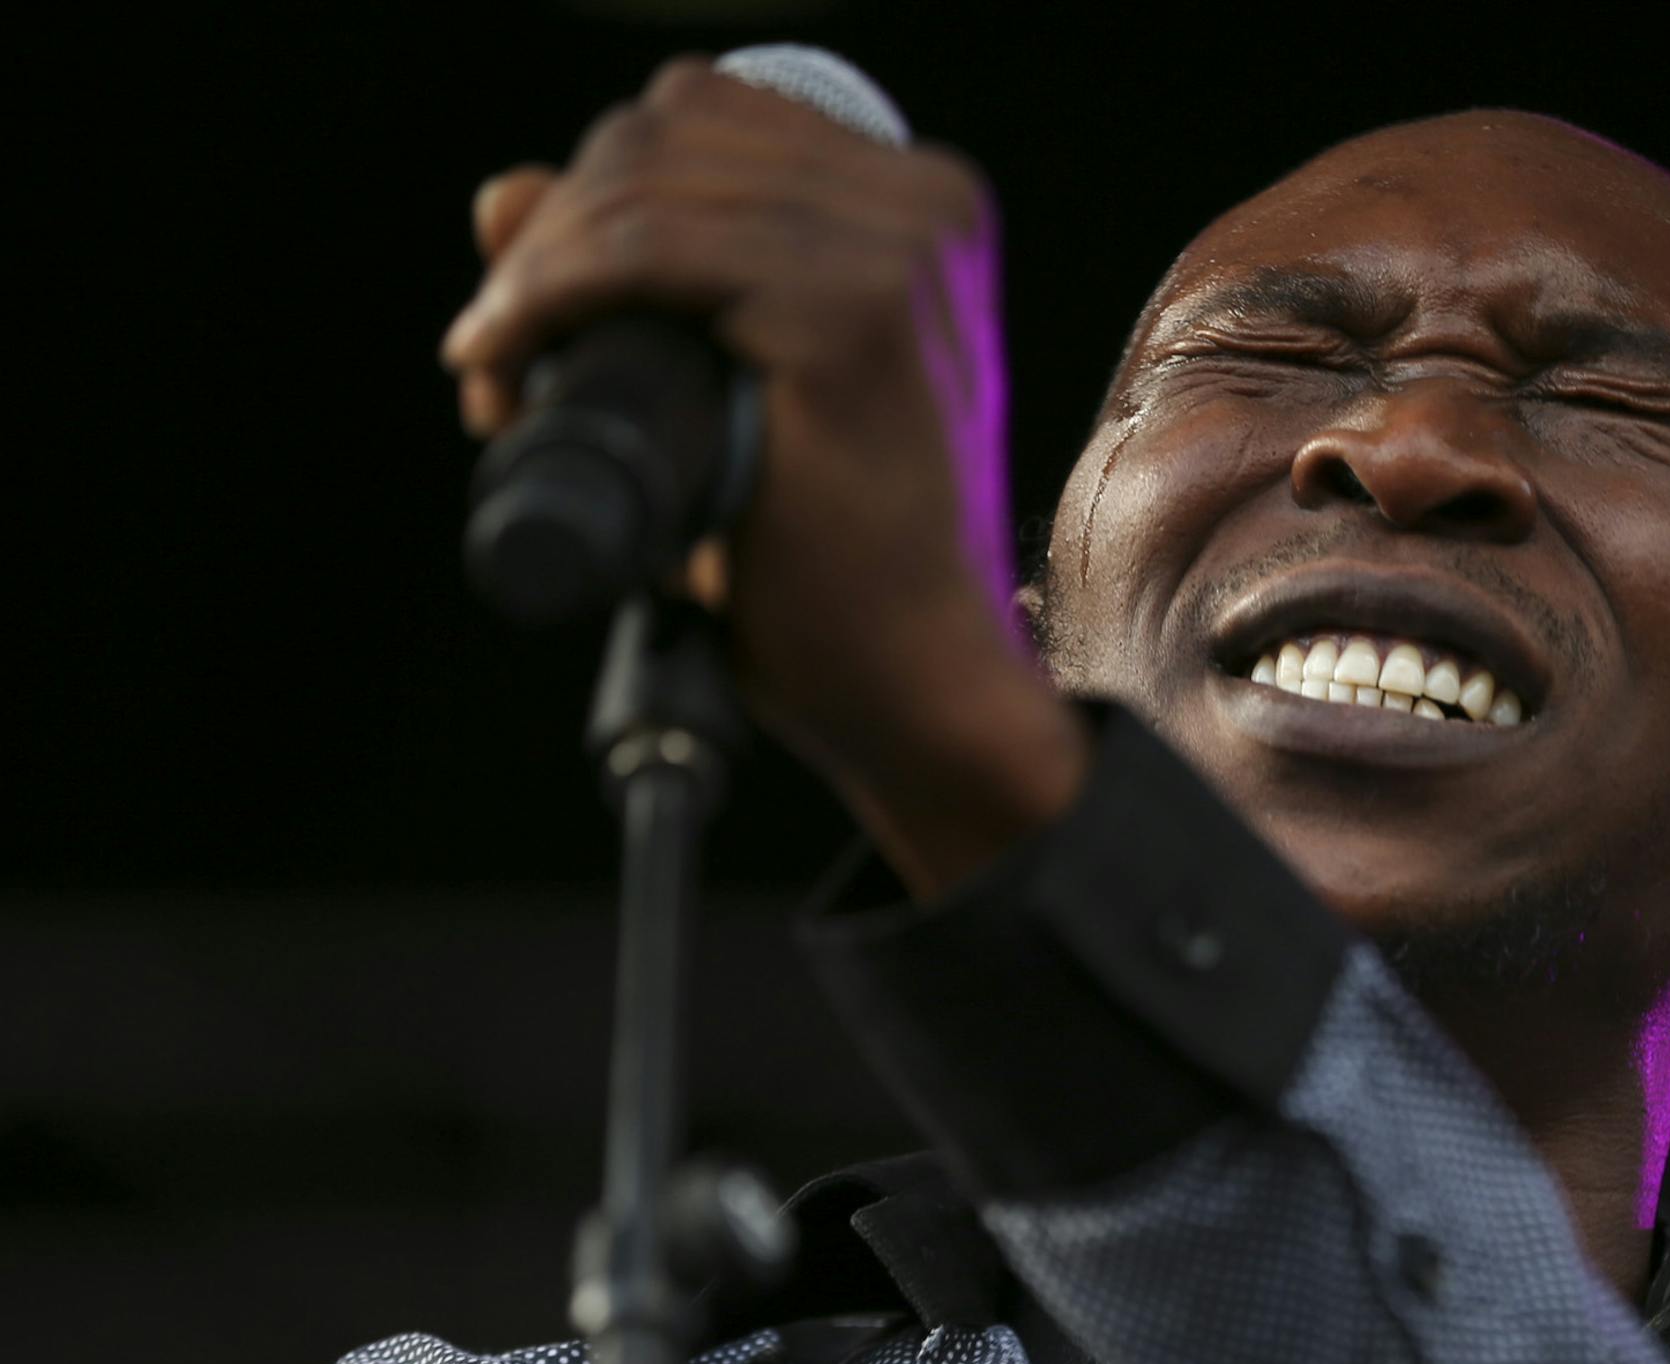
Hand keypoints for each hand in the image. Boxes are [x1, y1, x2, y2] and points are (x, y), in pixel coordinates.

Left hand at [441, 61, 1082, 863]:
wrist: (913, 686)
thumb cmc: (839, 573)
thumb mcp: (736, 400)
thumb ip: (644, 287)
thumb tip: (503, 195)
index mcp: (918, 212)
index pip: (706, 120)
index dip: (592, 191)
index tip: (527, 305)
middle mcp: (924, 207)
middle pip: (669, 131)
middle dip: (553, 231)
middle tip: (496, 349)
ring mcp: (897, 253)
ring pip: (646, 184)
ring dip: (535, 271)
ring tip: (495, 371)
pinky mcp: (850, 314)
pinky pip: (651, 251)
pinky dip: (551, 293)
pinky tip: (507, 354)